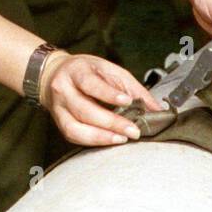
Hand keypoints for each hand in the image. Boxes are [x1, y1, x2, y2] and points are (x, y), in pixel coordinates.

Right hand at [41, 51, 162, 146]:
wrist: (54, 74)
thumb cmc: (87, 72)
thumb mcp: (110, 71)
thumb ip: (134, 89)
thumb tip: (157, 109)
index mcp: (77, 70)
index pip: (90, 83)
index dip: (108, 94)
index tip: (128, 101)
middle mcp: (63, 89)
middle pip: (85, 109)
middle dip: (111, 123)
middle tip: (133, 131)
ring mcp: (58, 108)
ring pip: (75, 127)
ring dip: (101, 136)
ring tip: (121, 139)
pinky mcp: (59, 123)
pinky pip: (73, 136)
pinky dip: (92, 141)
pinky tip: (108, 141)